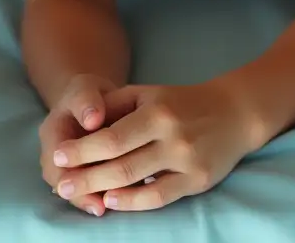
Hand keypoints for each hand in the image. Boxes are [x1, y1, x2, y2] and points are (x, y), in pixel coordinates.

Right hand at [40, 73, 117, 216]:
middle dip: (82, 194)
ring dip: (94, 198)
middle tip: (101, 205)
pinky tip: (122, 199)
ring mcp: (69, 169)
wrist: (92, 102)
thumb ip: (86, 102)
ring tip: (112, 206)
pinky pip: (92, 189)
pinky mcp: (86, 176)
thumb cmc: (88, 94)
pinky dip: (105, 195)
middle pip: (64, 182)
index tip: (92, 174)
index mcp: (52, 134)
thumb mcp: (85, 89)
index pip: (56, 160)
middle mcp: (55, 158)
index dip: (71, 171)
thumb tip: (93, 120)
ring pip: (78, 190)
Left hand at [51, 80, 254, 211]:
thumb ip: (119, 104)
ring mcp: (186, 160)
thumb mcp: (152, 92)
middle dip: (84, 176)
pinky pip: (159, 196)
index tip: (58, 156)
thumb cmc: (186, 101)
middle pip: (119, 162)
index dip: (81, 149)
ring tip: (78, 195)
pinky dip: (132, 201)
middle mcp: (172, 135)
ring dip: (101, 190)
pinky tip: (113, 201)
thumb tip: (83, 125)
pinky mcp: (197, 180)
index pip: (111, 136)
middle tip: (60, 185)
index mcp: (158, 110)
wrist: (236, 111)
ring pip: (136, 181)